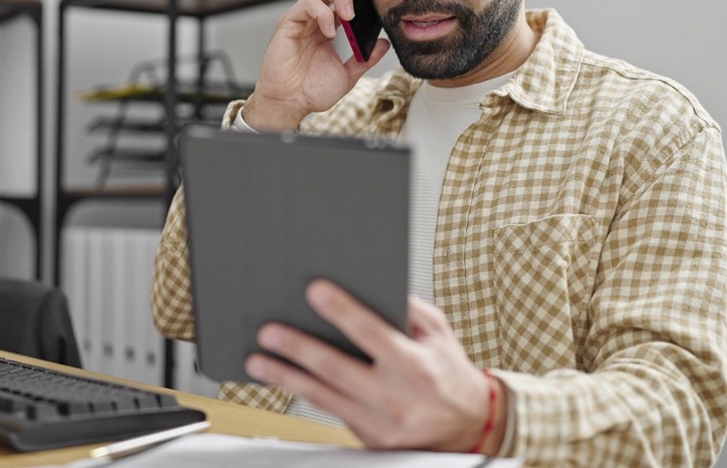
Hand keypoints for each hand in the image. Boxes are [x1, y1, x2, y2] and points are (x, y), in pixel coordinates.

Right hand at [242, 0, 389, 130]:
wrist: (291, 104)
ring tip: (349, 16)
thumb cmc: (311, 91)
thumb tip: (384, 43)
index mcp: (326, 25)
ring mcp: (300, 19)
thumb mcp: (348, 74)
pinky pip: (307, 5)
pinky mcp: (288, 24)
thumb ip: (366, 58)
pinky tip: (330, 32)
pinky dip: (323, 13)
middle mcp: (313, 18)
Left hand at [244, 279, 505, 452]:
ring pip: (323, 397)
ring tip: (259, 360)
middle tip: (269, 331)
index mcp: (415, 363)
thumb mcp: (438, 331)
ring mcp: (381, 423)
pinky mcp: (370, 440)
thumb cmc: (448, 370)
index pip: (372, 333)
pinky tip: (284, 379)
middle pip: (337, 369)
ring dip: (286, 377)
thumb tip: (370, 284)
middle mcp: (396, 396)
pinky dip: (304, 394)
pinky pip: (330, 412)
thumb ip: (407, 308)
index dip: (342, 310)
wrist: (467, 425)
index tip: (314, 290)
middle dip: (298, 348)